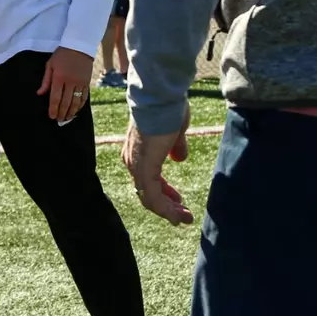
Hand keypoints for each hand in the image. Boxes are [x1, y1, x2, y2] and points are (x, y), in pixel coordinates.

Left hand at [37, 47, 94, 120]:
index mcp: (59, 77)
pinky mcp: (87, 83)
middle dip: (61, 113)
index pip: (55, 97)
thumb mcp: (50, 65)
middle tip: (58, 120)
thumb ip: (45, 81)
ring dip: (71, 112)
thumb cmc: (62, 55)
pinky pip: (84, 97)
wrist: (79, 46)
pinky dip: (80, 105)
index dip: (53, 109)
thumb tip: (39, 94)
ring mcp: (80, 83)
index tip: (51, 116)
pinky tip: (76, 110)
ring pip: (76, 102)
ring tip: (67, 118)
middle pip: (66, 102)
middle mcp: (70, 81)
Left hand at [122, 107, 194, 224]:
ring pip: (149, 198)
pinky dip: (165, 208)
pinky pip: (152, 196)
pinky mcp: (144, 168)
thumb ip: (174, 146)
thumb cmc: (169, 108)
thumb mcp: (174, 132)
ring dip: (168, 211)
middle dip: (167, 206)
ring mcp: (136, 165)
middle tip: (183, 215)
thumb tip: (180, 158)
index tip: (179, 201)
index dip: (164, 192)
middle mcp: (132, 161)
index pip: (148, 180)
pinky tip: (179, 215)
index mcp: (137, 152)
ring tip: (185, 218)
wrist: (161, 97)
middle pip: (147, 192)